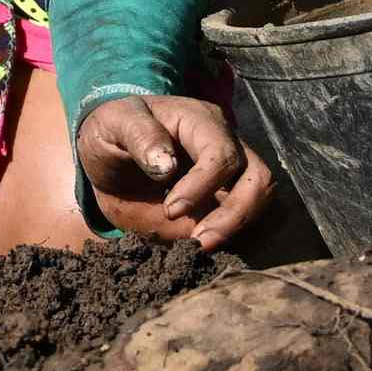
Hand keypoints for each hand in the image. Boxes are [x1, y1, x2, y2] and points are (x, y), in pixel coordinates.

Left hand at [75, 92, 272, 248]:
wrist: (110, 154)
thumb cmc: (113, 132)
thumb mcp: (113, 123)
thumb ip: (139, 137)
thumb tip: (168, 167)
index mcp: (200, 122)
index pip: (222, 154)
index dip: (203, 185)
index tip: (171, 210)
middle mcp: (226, 145)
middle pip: (259, 178)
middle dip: (235, 214)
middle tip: (199, 241)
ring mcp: (231, 175)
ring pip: (261, 200)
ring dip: (237, 229)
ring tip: (200, 247)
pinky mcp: (225, 201)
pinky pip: (247, 220)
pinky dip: (233, 237)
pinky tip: (201, 248)